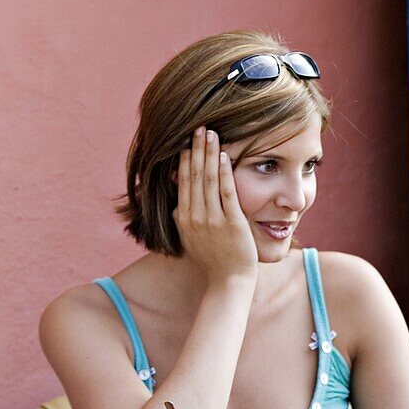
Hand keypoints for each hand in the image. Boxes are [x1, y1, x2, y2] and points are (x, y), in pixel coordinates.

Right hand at [173, 128, 257, 282]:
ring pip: (208, 180)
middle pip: (193, 175)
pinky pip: (227, 193)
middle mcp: (194, 216)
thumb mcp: (190, 238)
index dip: (184, 159)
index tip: (186, 141)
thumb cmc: (213, 260)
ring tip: (211, 134)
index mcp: (183, 218)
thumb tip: (176, 206)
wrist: (228, 281)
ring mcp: (212, 219)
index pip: (182, 182)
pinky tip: (225, 156)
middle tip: (199, 127)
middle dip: (196, 149)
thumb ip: (183, 220)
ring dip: (209, 154)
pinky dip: (225, 173)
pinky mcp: (231, 223)